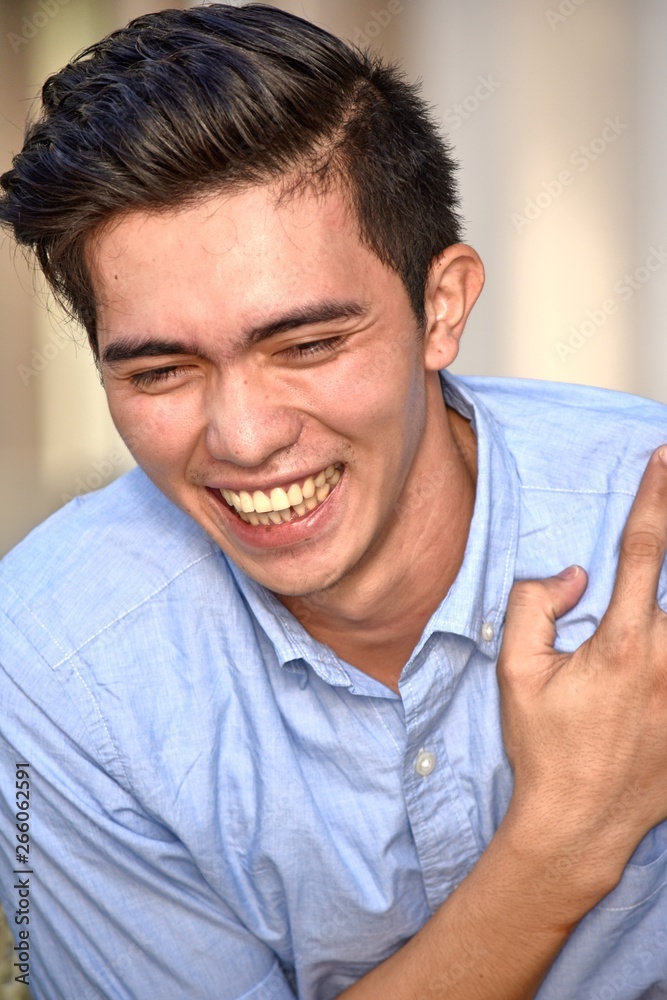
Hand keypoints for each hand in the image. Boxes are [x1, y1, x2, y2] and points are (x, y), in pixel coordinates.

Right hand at [497, 446, 666, 905]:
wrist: (581, 823)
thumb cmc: (544, 745)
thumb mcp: (515, 672)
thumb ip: (534, 606)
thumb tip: (574, 575)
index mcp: (619, 643)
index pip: (642, 550)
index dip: (655, 497)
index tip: (664, 457)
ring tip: (659, 597)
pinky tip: (664, 632)